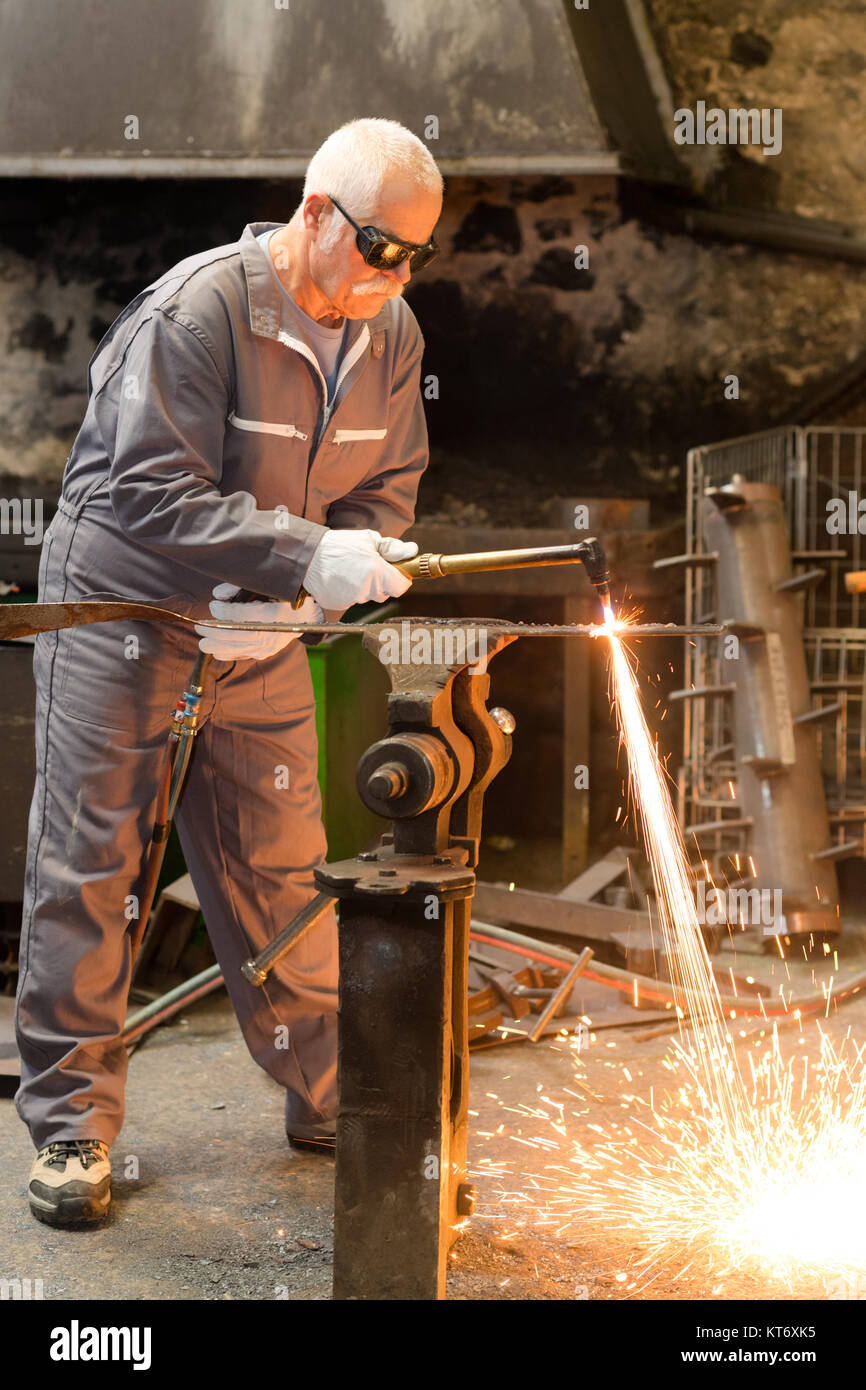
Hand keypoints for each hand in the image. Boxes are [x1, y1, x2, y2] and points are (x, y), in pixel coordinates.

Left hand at [195, 583, 323, 660]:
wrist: (306, 616)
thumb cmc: (284, 597)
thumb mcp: (266, 586)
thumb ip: (239, 587)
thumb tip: (217, 594)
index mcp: (271, 614)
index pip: (240, 616)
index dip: (223, 611)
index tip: (213, 606)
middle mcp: (269, 633)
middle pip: (235, 635)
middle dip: (214, 632)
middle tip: (200, 626)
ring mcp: (267, 646)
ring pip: (237, 649)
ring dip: (216, 646)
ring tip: (202, 642)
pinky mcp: (265, 653)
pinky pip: (242, 656)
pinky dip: (227, 654)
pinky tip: (215, 651)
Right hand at [302, 529, 418, 609]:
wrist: (309, 556)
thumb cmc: (339, 545)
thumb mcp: (369, 539)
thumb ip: (392, 547)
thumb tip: (412, 550)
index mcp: (377, 571)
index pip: (401, 587)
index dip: (401, 580)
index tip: (396, 573)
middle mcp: (366, 589)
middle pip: (384, 593)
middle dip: (381, 582)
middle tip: (369, 567)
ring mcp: (352, 599)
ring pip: (368, 597)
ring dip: (365, 587)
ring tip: (351, 570)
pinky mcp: (340, 605)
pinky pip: (352, 601)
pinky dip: (350, 593)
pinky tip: (341, 579)